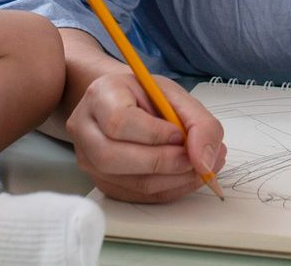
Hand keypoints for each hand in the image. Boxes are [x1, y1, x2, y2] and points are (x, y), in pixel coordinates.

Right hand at [67, 71, 224, 203]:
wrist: (126, 105)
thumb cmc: (147, 97)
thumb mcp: (175, 95)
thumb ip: (199, 123)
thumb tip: (205, 161)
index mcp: (100, 95)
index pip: (119, 121)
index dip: (155, 134)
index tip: (181, 135)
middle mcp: (85, 129)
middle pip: (115, 158)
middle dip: (164, 163)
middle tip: (196, 159)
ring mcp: (88, 160)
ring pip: (129, 183)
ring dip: (173, 180)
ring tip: (199, 167)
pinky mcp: (103, 182)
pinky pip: (137, 196)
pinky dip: (169, 190)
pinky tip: (185, 176)